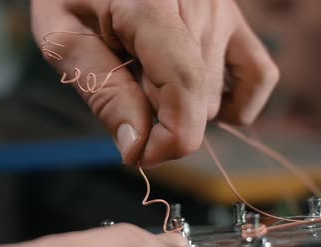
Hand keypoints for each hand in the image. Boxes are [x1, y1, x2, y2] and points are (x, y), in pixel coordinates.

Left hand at [31, 0, 278, 166]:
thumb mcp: (61, 37)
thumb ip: (100, 89)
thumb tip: (137, 146)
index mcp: (152, 3)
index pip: (185, 84)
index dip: (169, 138)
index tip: (139, 157)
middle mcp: (201, 4)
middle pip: (197, 102)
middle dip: (158, 118)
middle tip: (122, 90)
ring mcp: (225, 11)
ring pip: (218, 100)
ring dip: (181, 107)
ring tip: (146, 75)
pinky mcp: (236, 20)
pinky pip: (259, 77)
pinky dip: (232, 104)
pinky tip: (194, 97)